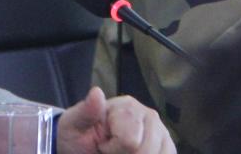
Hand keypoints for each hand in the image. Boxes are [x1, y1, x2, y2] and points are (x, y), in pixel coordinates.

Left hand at [56, 86, 174, 153]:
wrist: (82, 148)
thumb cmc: (78, 136)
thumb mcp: (73, 125)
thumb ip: (85, 112)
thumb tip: (96, 92)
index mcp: (127, 106)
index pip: (129, 141)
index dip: (111, 149)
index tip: (101, 143)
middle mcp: (149, 115)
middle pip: (145, 151)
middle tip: (111, 151)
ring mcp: (160, 131)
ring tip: (122, 153)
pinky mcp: (167, 146)